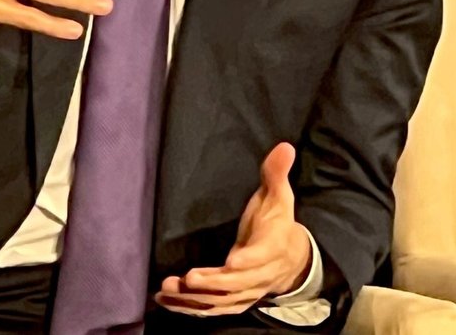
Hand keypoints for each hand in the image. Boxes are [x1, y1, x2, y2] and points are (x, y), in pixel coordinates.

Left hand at [156, 142, 313, 315]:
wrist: (290, 260)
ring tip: (168, 288)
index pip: (261, 256)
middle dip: (213, 283)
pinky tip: (165, 299)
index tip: (232, 262)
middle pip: (237, 284)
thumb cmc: (276, 223)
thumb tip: (284, 146)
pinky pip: (210, 309)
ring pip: (220, 300)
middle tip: (188, 277)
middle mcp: (259, 275)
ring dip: (194, 298)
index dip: (248, 261)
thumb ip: (276, 173)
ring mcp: (245, 292)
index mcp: (271, 247)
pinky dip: (188, 307)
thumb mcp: (279, 196)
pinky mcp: (232, 301)